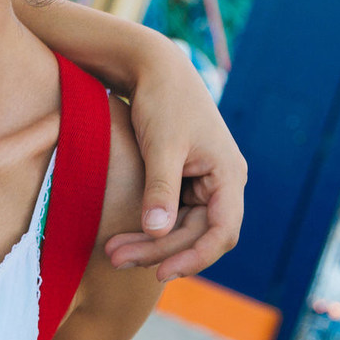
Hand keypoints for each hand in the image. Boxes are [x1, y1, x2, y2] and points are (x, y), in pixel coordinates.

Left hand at [105, 51, 244, 281]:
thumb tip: (158, 231)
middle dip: (159, 251)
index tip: (160, 272)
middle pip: (198, 235)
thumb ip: (161, 188)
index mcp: (228, 174)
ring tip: (112, 254)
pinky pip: (172, 217)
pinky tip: (124, 238)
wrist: (153, 67)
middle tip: (115, 259)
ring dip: (150, 244)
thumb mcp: (161, 144)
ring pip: (182, 230)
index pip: (223, 231)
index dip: (195, 257)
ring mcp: (204, 183)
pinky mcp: (184, 181)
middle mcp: (222, 183)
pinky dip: (149, 229)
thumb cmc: (163, 99)